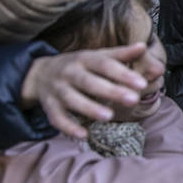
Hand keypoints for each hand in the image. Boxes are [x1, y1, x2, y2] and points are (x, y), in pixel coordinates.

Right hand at [19, 44, 156, 138]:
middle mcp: (69, 73)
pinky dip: (68, 127)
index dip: (123, 74)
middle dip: (111, 91)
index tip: (142, 83)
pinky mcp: (49, 106)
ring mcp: (58, 90)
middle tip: (134, 100)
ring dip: (90, 108)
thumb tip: (144, 47)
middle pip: (89, 82)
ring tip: (109, 116)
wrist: (39, 73)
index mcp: (84, 59)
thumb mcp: (97, 56)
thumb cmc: (79, 66)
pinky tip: (83, 136)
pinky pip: (57, 118)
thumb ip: (122, 54)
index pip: (105, 65)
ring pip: (72, 99)